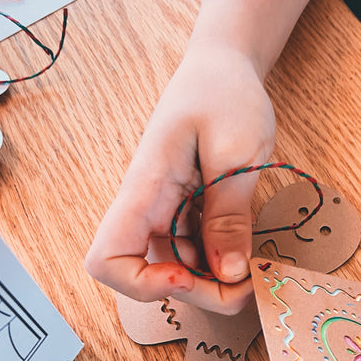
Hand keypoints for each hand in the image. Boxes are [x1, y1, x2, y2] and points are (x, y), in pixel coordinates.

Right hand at [85, 43, 275, 313]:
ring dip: (213, 283)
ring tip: (254, 267)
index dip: (140, 285)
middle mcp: (147, 209)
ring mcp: (164, 214)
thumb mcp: (237, 153)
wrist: (223, 67)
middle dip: (199, 294)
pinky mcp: (184, 214)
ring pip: (176, 271)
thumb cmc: (224, 95)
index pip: (106, 259)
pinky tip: (246, 249)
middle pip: (148, 277)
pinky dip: (220, 262)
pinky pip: (195, 254)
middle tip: (247, 285)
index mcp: (145, 190)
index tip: (188, 276)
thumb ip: (230, 216)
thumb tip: (229, 274)